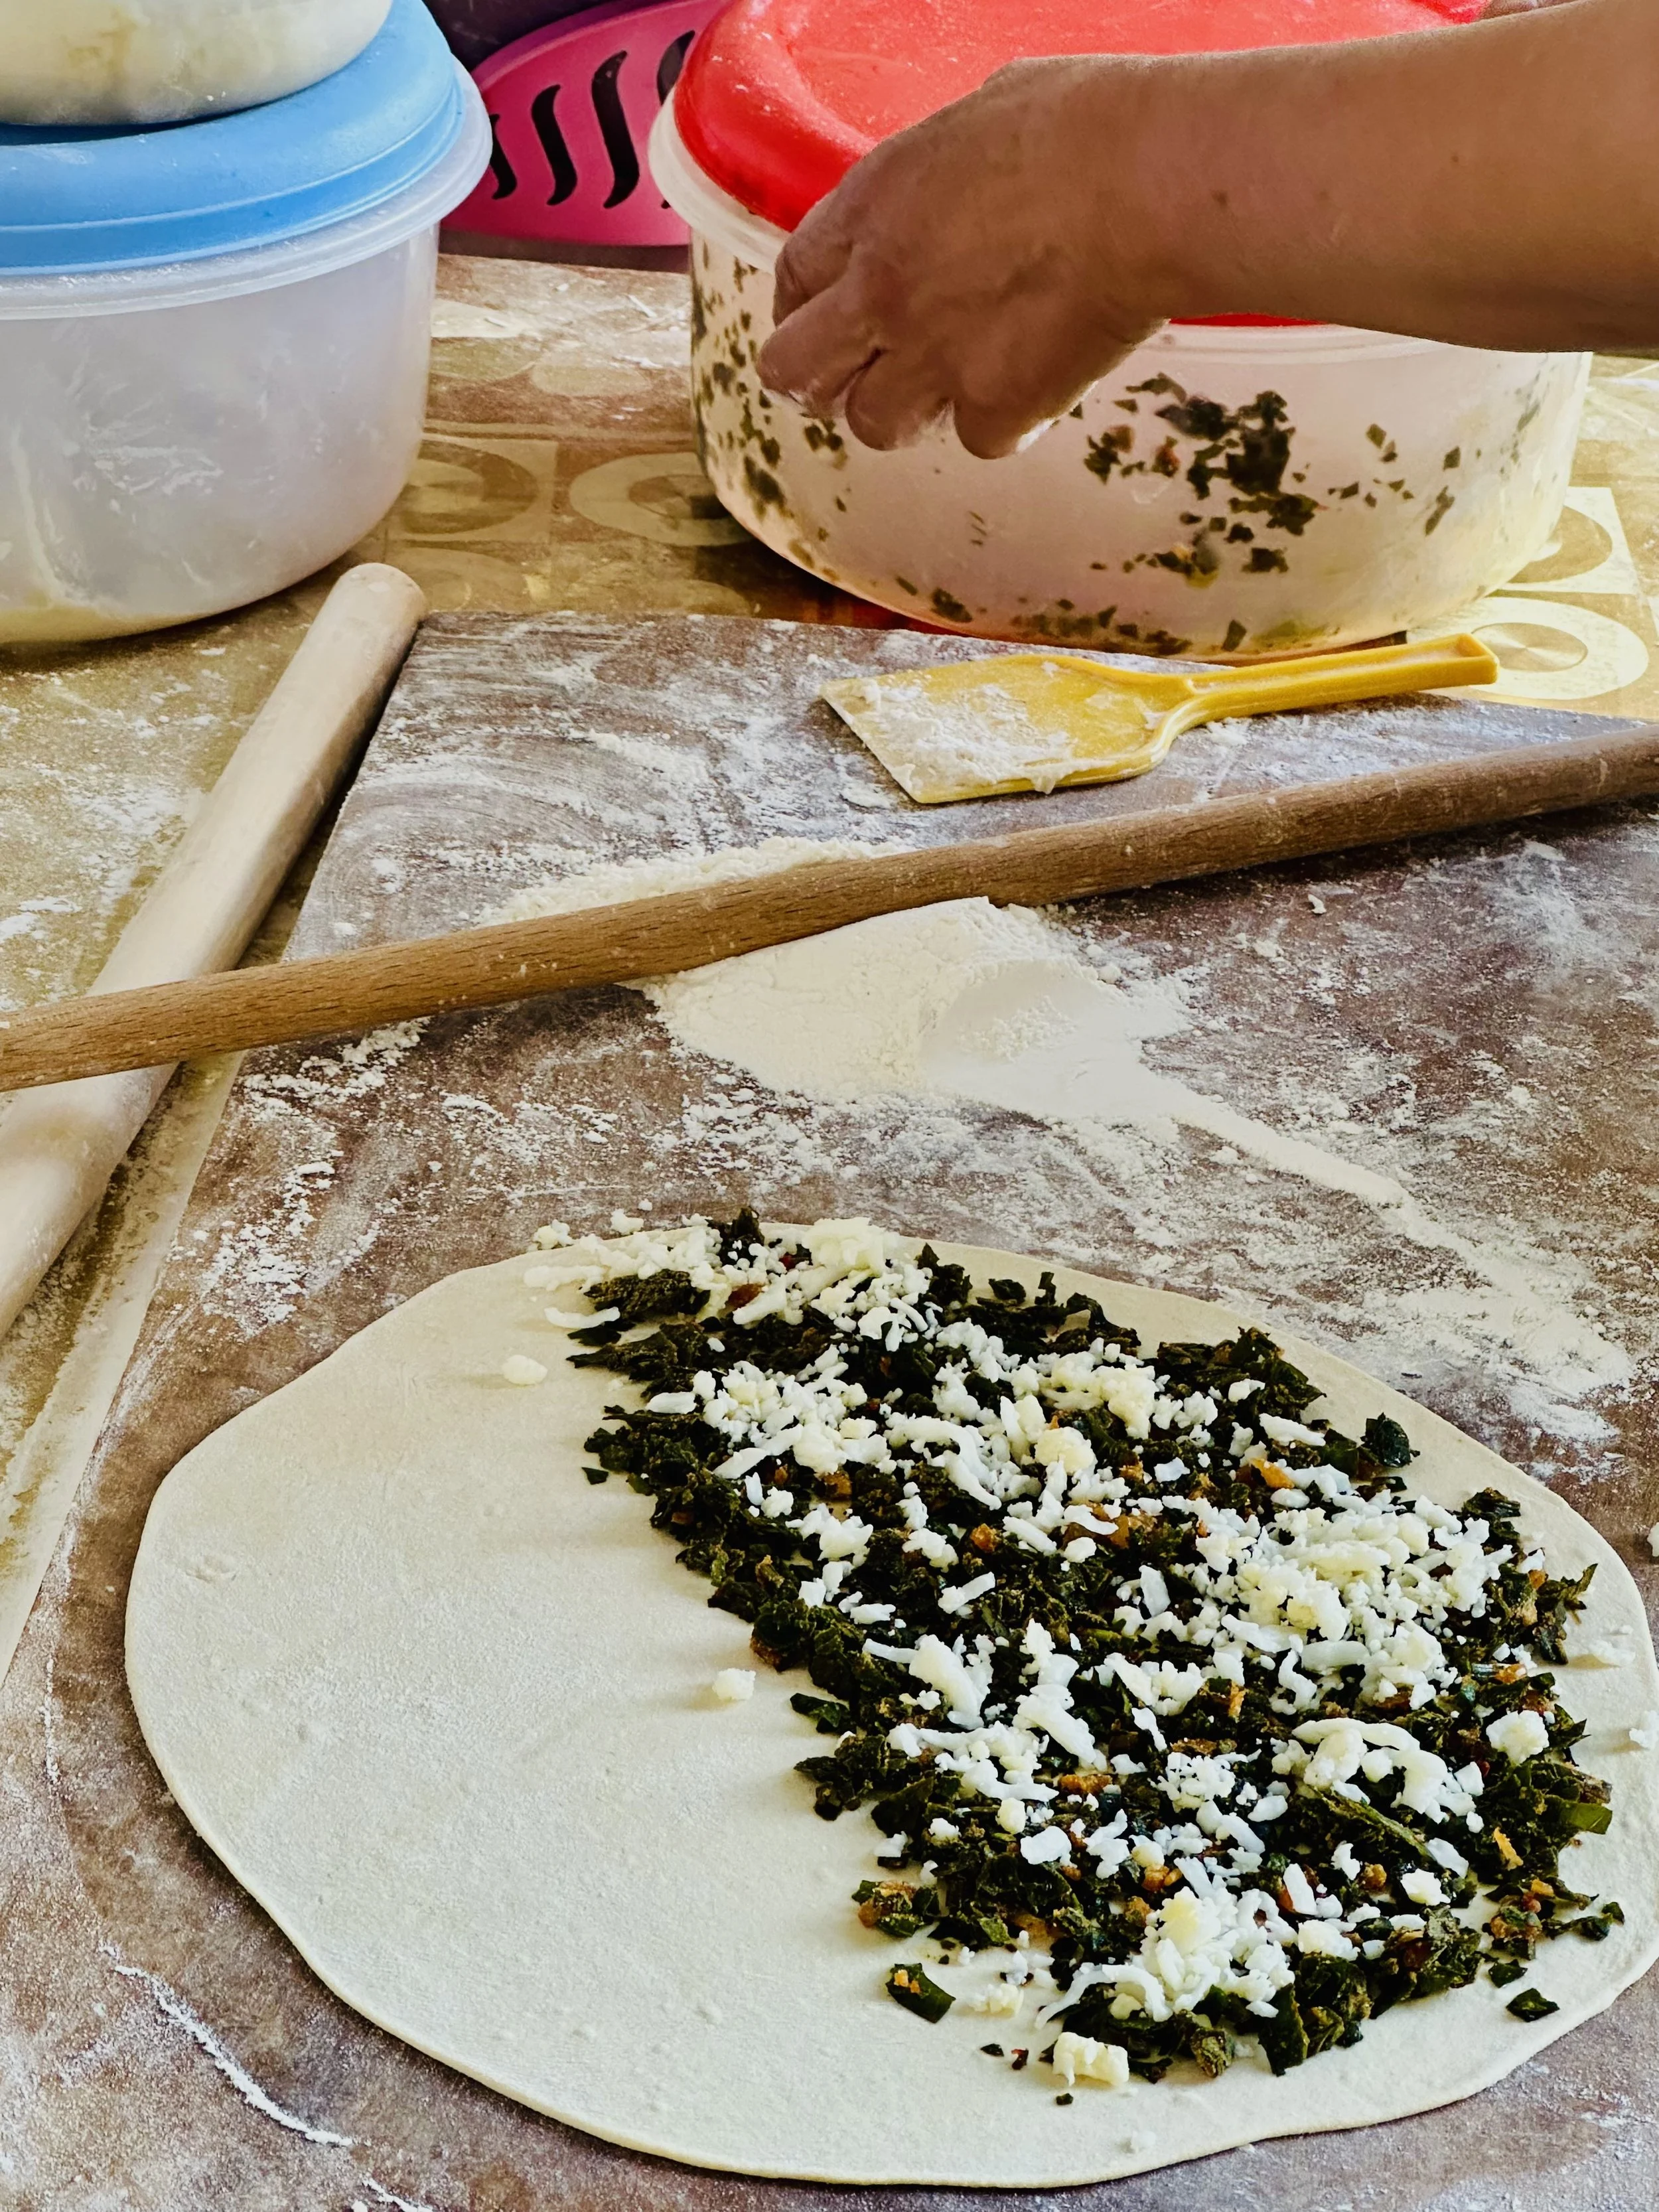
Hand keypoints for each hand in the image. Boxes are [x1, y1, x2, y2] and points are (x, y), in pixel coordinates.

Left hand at [756, 59, 1172, 460]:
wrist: (1149, 185)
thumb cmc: (1089, 126)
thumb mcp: (985, 113)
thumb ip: (943, 168)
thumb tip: (957, 177)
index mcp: (873, 208)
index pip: (795, 278)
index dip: (802, 309)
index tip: (821, 320)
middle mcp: (883, 290)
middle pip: (795, 372)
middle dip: (817, 382)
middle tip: (851, 379)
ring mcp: (934, 357)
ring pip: (873, 424)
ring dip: (906, 411)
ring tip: (951, 383)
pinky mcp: (995, 407)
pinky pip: (978, 439)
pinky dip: (1004, 422)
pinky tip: (1035, 384)